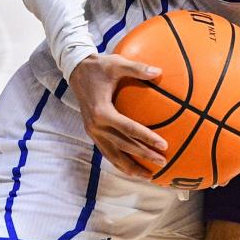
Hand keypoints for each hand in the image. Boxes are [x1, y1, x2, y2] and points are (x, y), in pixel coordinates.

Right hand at [68, 53, 167, 178]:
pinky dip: (119, 162)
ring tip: (149, 176)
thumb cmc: (99, 66)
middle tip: (163, 162)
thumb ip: (137, 68)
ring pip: (113, 156)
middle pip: (123, 146)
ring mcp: (93, 132)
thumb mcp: (117, 63)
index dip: (147, 138)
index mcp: (102, 112)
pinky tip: (131, 169)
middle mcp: (96, 126)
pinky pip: (107, 152)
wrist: (76, 70)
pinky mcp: (92, 133)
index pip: (129, 129)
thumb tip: (159, 72)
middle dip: (144, 156)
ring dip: (131, 167)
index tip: (163, 145)